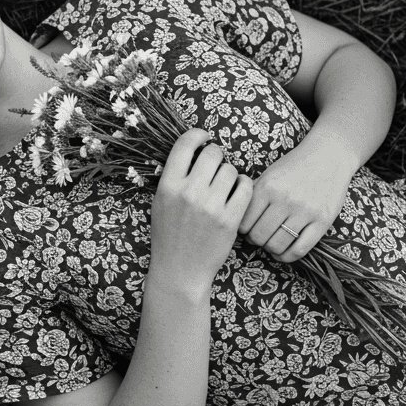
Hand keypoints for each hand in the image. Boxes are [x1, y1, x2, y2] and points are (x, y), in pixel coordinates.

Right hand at [148, 129, 254, 292]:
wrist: (179, 270)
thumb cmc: (168, 235)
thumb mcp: (160, 202)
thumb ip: (174, 177)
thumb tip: (194, 150)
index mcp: (168, 185)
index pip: (185, 144)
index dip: (198, 134)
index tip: (204, 137)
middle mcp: (189, 192)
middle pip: (213, 153)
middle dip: (216, 156)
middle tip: (215, 166)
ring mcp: (211, 206)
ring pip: (230, 169)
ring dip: (230, 173)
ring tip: (224, 185)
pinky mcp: (230, 219)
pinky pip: (245, 187)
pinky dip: (243, 185)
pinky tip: (237, 191)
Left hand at [240, 131, 355, 262]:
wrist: (329, 155)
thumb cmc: (294, 166)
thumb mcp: (269, 174)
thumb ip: (253, 194)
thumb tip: (235, 216)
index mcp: (267, 187)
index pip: (244, 222)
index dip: (241, 230)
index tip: (245, 230)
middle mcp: (284, 200)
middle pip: (258, 236)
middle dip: (254, 240)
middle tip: (258, 237)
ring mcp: (305, 212)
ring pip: (277, 245)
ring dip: (270, 249)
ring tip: (270, 243)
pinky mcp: (322, 221)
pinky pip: (300, 249)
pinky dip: (287, 256)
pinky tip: (282, 253)